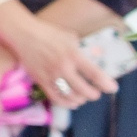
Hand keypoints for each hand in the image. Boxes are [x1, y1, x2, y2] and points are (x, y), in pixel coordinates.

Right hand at [0, 7, 117, 106]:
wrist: (23, 34)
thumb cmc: (48, 33)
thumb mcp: (70, 37)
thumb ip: (81, 49)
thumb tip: (92, 57)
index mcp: (73, 54)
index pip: (95, 74)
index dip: (106, 84)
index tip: (113, 88)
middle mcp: (63, 67)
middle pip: (84, 90)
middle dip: (94, 95)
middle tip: (96, 93)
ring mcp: (51, 75)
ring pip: (70, 97)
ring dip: (80, 100)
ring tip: (83, 97)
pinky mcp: (40, 80)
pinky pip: (55, 98)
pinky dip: (66, 103)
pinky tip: (72, 102)